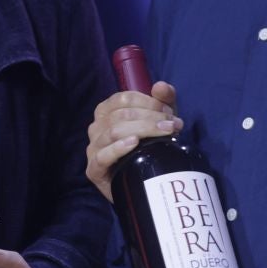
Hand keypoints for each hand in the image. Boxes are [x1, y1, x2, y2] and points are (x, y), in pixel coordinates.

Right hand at [85, 82, 180, 199]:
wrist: (144, 181)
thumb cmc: (150, 145)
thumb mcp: (160, 120)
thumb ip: (163, 100)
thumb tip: (161, 86)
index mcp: (106, 111)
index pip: (123, 99)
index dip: (148, 102)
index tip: (169, 112)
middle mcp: (96, 127)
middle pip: (121, 115)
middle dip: (150, 118)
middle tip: (173, 125)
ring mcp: (93, 148)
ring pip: (114, 132)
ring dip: (142, 130)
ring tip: (165, 134)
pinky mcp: (93, 169)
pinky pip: (102, 156)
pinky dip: (118, 148)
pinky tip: (134, 144)